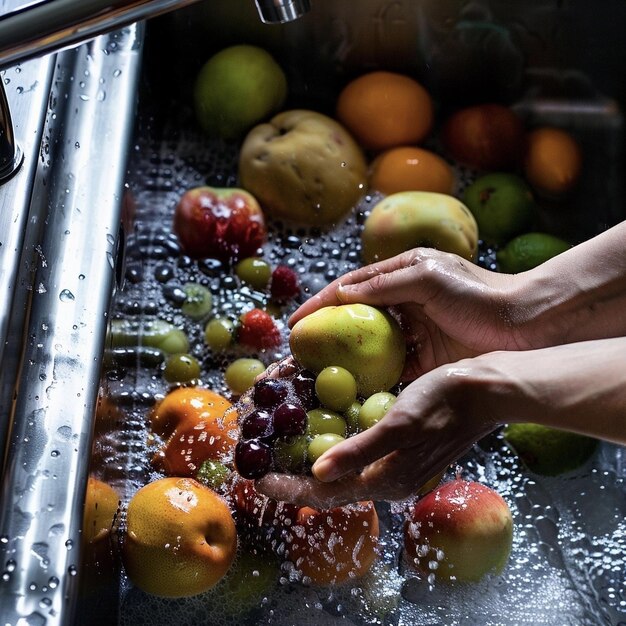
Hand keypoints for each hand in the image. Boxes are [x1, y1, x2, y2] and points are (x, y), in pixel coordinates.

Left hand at [257, 355, 496, 507]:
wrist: (486, 392)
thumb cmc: (444, 403)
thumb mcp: (399, 424)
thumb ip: (359, 453)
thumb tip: (318, 473)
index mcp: (386, 479)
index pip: (326, 494)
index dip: (289, 490)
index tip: (257, 481)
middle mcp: (388, 478)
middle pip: (331, 488)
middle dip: (295, 480)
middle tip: (262, 466)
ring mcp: (395, 465)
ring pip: (342, 473)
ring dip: (310, 465)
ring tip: (282, 451)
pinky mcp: (401, 449)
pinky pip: (356, 457)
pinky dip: (332, 450)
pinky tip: (321, 433)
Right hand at [289, 248, 531, 378]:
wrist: (524, 325)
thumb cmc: (478, 294)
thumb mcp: (427, 277)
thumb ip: (385, 283)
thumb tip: (343, 293)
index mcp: (402, 274)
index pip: (351, 288)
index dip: (321, 303)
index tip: (294, 322)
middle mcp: (403, 302)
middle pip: (356, 319)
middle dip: (328, 334)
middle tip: (300, 353)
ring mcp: (414, 332)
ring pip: (371, 346)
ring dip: (347, 359)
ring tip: (319, 376)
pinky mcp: (427, 358)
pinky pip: (393, 369)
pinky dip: (375, 378)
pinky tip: (356, 391)